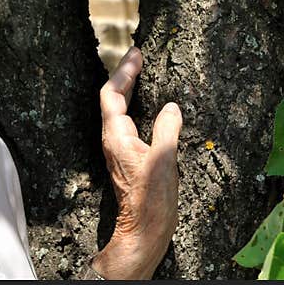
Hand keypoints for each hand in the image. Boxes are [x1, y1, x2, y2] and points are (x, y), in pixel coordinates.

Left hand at [92, 47, 180, 279]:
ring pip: (118, 112)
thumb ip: (167, 129)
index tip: (136, 54)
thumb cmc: (151, 199)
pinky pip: (127, 123)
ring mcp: (118, 150)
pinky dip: (135, 107)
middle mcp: (112, 141)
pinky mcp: (127, 159)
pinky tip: (148, 108)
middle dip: (125, 77)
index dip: (123, 72)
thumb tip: (171, 107)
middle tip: (138, 57)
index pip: (112, 94)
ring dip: (128, 91)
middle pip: (113, 100)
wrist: (143, 230)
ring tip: (141, 74)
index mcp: (116, 136)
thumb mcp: (164, 160)